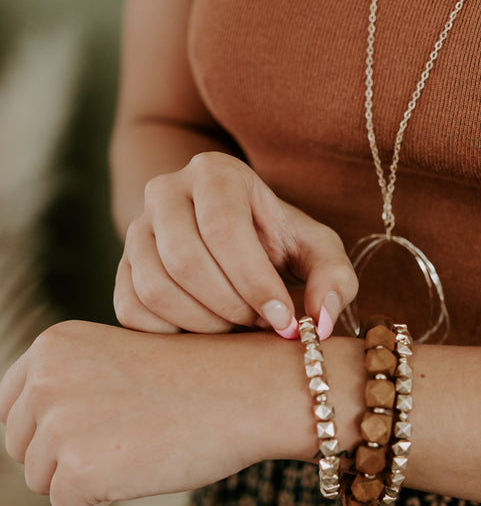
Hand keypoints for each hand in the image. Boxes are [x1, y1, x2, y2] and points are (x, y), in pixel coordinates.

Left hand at [0, 321, 303, 505]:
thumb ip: (68, 388)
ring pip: (43, 479)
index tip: (96, 428)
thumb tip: (33, 441)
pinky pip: (67, 505)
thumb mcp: (116, 363)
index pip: (11, 409)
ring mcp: (58, 425)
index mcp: (50, 347)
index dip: (49, 429)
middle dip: (66, 455)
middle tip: (128, 439)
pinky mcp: (78, 470)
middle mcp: (43, 380)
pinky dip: (103, 498)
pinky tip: (144, 466)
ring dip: (86, 477)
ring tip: (141, 446)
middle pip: (22, 448)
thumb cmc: (199, 379)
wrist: (249, 391)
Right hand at [114, 152, 357, 337]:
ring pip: (155, 287)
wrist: (232, 240)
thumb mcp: (317, 250)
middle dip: (229, 305)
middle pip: (184, 260)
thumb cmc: (279, 243)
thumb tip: (321, 321)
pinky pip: (131, 310)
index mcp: (215, 173)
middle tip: (259, 323)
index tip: (282, 320)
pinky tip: (204, 329)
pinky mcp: (121, 269)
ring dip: (202, 322)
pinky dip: (171, 332)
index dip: (253, 282)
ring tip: (236, 324)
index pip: (223, 229)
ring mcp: (135, 229)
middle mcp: (165, 191)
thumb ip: (334, 279)